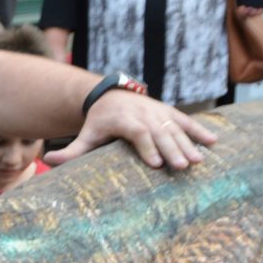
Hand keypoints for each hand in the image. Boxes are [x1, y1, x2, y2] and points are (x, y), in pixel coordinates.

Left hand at [47, 86, 214, 171]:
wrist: (112, 95)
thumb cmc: (98, 122)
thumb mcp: (86, 135)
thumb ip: (71, 151)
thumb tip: (46, 161)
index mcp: (125, 120)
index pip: (138, 134)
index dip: (148, 147)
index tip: (156, 164)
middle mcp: (144, 114)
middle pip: (161, 132)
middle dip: (172, 149)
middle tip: (182, 167)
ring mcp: (159, 112)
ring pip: (176, 128)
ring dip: (189, 144)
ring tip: (199, 161)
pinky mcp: (170, 113)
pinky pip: (187, 122)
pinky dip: (201, 131)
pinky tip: (215, 143)